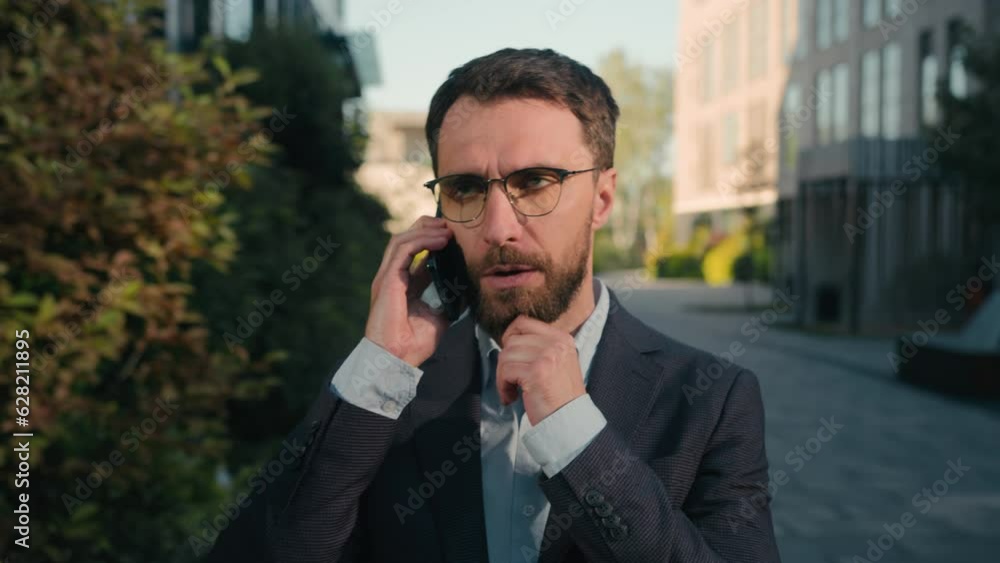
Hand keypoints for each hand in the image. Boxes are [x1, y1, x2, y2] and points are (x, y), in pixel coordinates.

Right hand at [365, 216, 452, 366]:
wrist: (396, 359)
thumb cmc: (413, 345)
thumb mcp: (440, 318)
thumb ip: (450, 302)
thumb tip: (468, 291)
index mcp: (402, 284)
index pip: (414, 253)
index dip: (432, 240)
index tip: (453, 237)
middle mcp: (392, 277)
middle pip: (405, 240)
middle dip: (427, 228)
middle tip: (450, 226)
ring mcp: (387, 277)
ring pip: (402, 240)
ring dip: (426, 230)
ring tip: (447, 230)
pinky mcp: (387, 279)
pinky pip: (403, 249)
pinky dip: (422, 240)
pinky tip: (441, 240)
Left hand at [497, 315, 585, 425]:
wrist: (569, 420)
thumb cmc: (560, 396)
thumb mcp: (558, 362)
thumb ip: (540, 347)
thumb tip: (510, 340)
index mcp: (561, 338)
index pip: (524, 322)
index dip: (510, 337)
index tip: (509, 355)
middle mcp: (556, 344)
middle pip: (512, 341)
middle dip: (505, 362)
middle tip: (511, 380)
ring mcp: (546, 357)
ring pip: (505, 355)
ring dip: (503, 376)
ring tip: (512, 390)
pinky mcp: (536, 373)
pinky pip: (505, 371)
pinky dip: (503, 386)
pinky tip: (512, 397)